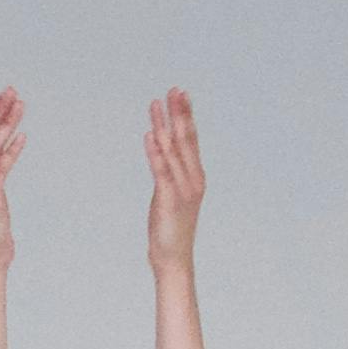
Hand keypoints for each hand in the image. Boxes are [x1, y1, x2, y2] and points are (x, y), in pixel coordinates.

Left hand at [143, 87, 205, 269]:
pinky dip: (155, 151)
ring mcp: (182, 188)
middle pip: (185, 139)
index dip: (187, 116)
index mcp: (196, 177)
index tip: (182, 95)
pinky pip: (161, 170)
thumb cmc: (172, 229)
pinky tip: (151, 134)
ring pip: (172, 150)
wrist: (174, 259)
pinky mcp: (168, 198)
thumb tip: (163, 155)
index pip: (192, 139)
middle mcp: (192, 179)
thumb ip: (171, 175)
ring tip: (156, 104)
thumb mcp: (173, 196)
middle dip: (179, 113)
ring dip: (163, 125)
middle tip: (174, 89)